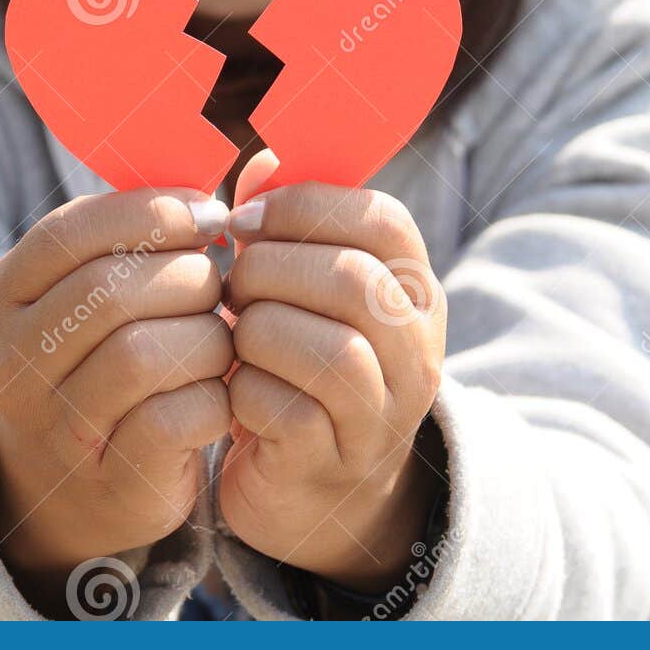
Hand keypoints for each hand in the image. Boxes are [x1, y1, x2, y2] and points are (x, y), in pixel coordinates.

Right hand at [0, 187, 232, 616]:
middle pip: (111, 290)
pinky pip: (174, 418)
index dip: (151, 212)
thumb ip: (142, 229)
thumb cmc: (108, 353)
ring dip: (206, 337)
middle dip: (188, 278)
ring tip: (221, 338)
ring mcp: (54, 426)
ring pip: (143, 355)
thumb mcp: (96, 287)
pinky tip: (220, 391)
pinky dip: (215, 397)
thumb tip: (245, 168)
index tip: (210, 214)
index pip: (71, 231)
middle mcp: (12, 361)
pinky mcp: (110, 478)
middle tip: (219, 285)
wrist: (79, 485)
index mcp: (5, 293)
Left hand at [219, 150, 445, 592]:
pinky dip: (244, 390)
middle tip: (232, 285)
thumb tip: (260, 163)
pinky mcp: (333, 462)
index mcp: (414, 287)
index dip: (303, 206)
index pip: (382, 220)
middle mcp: (417, 350)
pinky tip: (233, 389)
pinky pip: (287, 410)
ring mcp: (383, 413)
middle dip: (271, 271)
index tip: (245, 218)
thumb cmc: (300, 358)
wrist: (318, 487)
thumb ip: (287, 218)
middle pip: (352, 281)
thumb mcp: (307, 286)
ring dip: (258, 332)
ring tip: (234, 336)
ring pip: (330, 351)